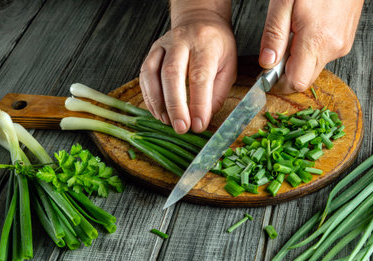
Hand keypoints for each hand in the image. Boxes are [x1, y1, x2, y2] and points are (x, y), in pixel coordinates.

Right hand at [139, 10, 236, 133]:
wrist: (199, 21)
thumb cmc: (217, 47)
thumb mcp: (228, 67)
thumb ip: (217, 93)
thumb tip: (202, 120)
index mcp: (205, 45)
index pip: (199, 76)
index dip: (198, 103)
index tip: (198, 125)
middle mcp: (181, 42)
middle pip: (172, 74)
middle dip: (175, 105)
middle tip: (180, 127)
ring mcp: (162, 46)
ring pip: (152, 74)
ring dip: (158, 102)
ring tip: (167, 122)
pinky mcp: (151, 53)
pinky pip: (144, 76)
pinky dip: (149, 97)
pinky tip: (158, 112)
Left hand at [259, 0, 363, 92]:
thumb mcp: (283, 2)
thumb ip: (274, 35)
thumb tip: (267, 63)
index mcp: (318, 41)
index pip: (297, 82)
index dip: (279, 81)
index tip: (267, 73)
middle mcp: (334, 47)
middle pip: (306, 77)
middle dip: (287, 70)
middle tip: (277, 49)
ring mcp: (343, 43)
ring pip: (314, 66)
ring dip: (299, 57)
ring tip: (293, 30)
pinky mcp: (347, 38)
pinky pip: (324, 54)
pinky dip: (311, 48)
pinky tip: (306, 28)